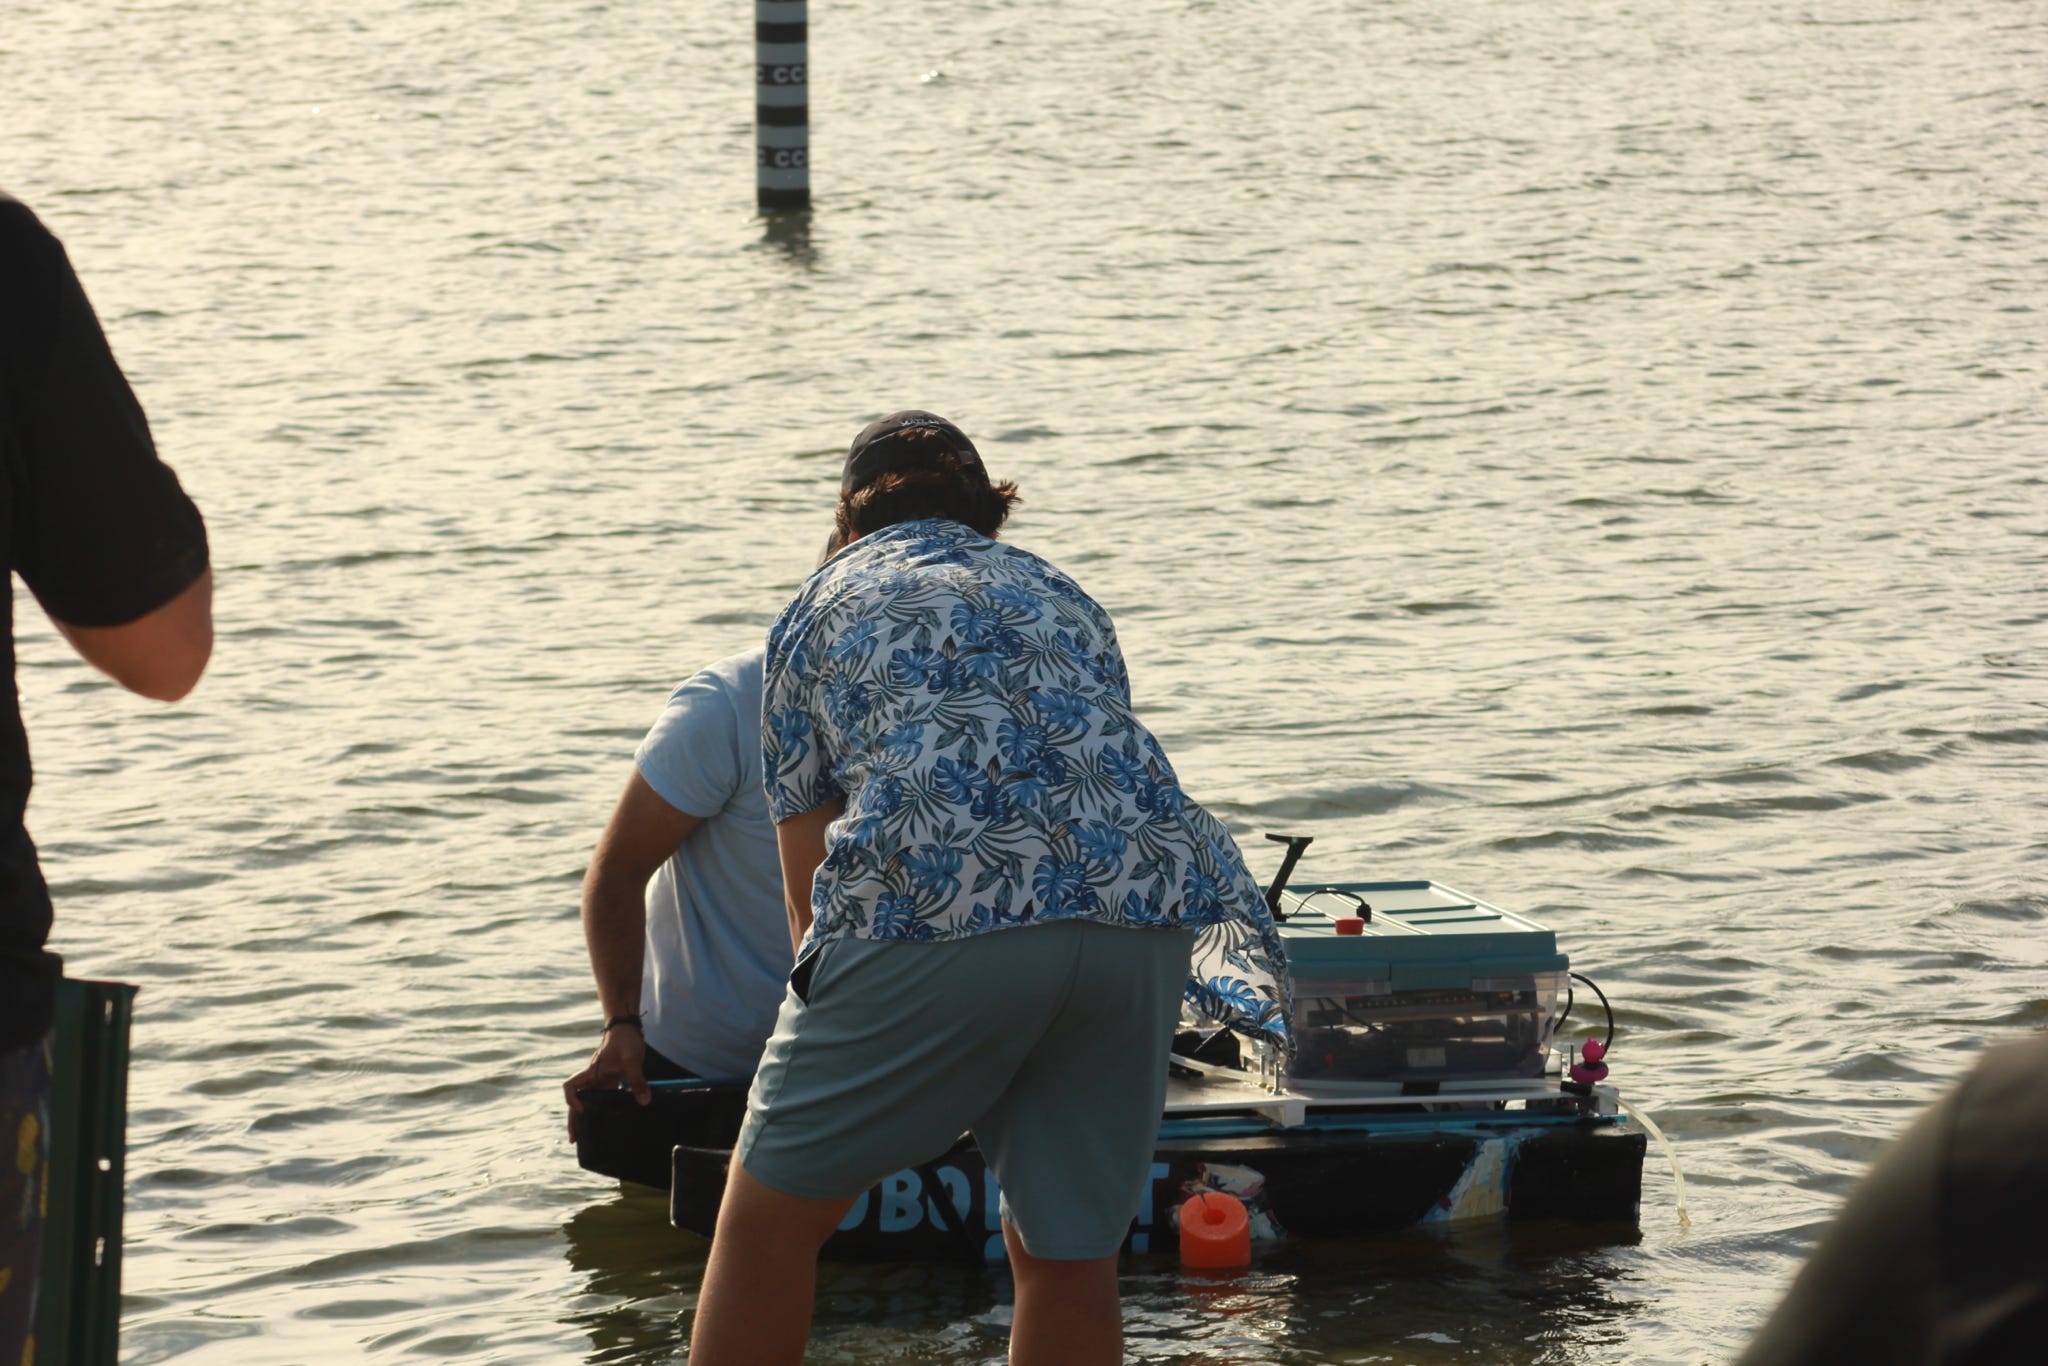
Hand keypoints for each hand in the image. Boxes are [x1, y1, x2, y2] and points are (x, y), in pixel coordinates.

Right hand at [562, 1025, 649, 1141]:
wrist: (627, 1026)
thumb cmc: (626, 1039)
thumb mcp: (632, 1059)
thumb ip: (637, 1080)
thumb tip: (644, 1102)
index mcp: (591, 1072)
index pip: (570, 1087)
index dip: (572, 1099)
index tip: (583, 1109)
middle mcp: (593, 1078)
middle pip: (577, 1101)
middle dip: (574, 1120)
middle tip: (575, 1140)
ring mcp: (602, 1079)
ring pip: (590, 1101)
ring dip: (588, 1117)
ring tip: (589, 1136)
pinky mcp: (612, 1079)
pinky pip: (604, 1097)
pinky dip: (604, 1108)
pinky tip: (610, 1119)